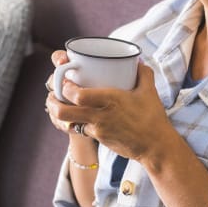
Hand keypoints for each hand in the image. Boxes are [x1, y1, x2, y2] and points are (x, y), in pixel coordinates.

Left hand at [45, 59, 172, 163]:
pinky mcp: (98, 139)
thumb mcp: (149, 91)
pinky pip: (78, 130)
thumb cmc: (153, 118)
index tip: (65, 80)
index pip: (78, 95)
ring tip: (55, 105)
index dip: (65, 87)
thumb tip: (136, 60)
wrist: (155, 146)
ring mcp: (97, 129)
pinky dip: (71, 123)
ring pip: (67, 123)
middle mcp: (99, 116)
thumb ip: (143, 72)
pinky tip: (71, 117)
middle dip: (52, 102)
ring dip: (57, 115)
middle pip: (64, 111)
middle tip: (52, 93)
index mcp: (110, 100)